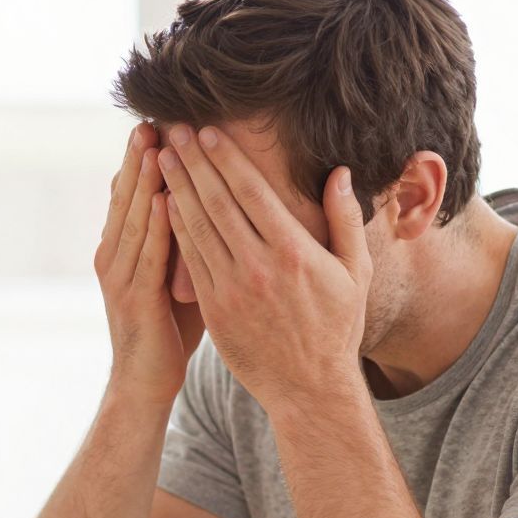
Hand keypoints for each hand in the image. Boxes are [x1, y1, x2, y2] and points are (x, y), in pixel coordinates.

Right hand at [95, 123, 206, 409]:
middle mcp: (114, 256)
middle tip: (153, 116)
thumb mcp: (176, 276)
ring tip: (155, 142)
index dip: (143, 158)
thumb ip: (184, 238)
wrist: (145, 383)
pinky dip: (153, 224)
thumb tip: (212, 199)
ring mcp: (119, 277)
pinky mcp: (132, 298)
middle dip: (139, 157)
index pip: (133, 193)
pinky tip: (163, 196)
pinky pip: (146, 254)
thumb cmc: (169, 330)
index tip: (161, 121)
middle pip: (127, 196)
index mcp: (124, 248)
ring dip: (143, 180)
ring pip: (133, 218)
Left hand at [155, 125, 370, 413]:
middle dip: (192, 162)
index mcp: (294, 251)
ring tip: (161, 157)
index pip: (251, 192)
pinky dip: (176, 230)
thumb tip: (338, 173)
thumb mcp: (355, 273)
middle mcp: (258, 267)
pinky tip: (165, 205)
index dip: (225, 157)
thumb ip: (346, 220)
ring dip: (176, 188)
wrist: (309, 389)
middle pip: (217, 202)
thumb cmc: (337, 328)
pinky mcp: (214, 311)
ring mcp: (232, 290)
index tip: (206, 130)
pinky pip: (190, 262)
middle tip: (172, 128)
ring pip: (197, 228)